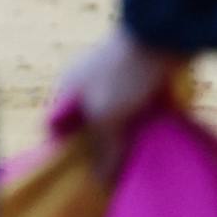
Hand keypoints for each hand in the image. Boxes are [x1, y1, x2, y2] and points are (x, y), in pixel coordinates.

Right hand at [53, 27, 184, 175]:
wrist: (162, 36)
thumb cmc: (124, 74)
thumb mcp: (107, 114)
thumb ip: (103, 147)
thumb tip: (101, 180)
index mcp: (67, 88)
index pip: (55, 125)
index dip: (66, 149)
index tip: (84, 173)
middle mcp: (85, 85)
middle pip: (86, 126)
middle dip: (99, 148)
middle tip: (112, 172)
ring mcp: (112, 82)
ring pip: (112, 120)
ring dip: (123, 138)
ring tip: (134, 160)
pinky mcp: (137, 82)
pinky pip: (133, 113)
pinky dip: (140, 127)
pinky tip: (150, 139)